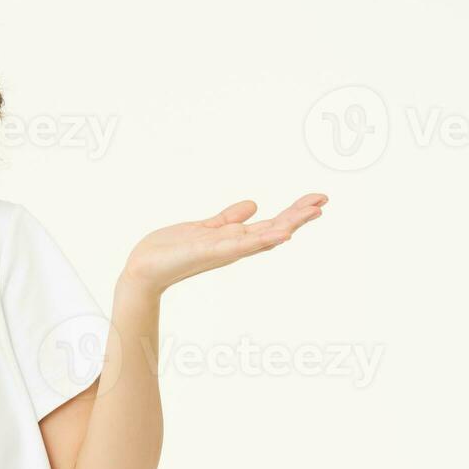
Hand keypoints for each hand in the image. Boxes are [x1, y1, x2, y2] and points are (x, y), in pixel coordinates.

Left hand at [120, 193, 327, 295]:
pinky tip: (280, 233)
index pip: (271, 224)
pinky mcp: (210, 252)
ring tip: (312, 212)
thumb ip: (227, 218)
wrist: (144, 268)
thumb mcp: (204, 228)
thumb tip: (253, 205)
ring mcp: (224, 250)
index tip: (317, 200)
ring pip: (263, 236)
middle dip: (298, 215)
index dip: (293, 212)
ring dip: (288, 225)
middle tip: (324, 200)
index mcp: (233, 239)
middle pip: (274, 229)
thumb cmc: (170, 250)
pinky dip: (261, 239)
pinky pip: (240, 245)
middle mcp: (233, 246)